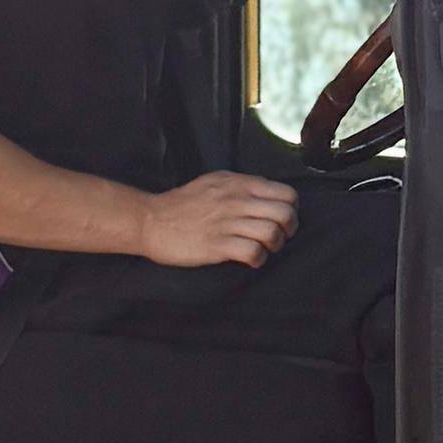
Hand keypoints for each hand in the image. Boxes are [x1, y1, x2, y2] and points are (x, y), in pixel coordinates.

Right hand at [138, 173, 299, 270]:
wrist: (151, 221)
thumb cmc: (183, 203)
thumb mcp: (215, 182)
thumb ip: (242, 186)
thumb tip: (268, 195)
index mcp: (239, 184)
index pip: (287, 193)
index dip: (291, 209)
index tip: (281, 219)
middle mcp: (236, 200)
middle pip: (285, 214)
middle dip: (288, 230)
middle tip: (278, 237)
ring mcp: (227, 222)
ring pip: (272, 233)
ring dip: (274, 246)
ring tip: (264, 249)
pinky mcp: (217, 245)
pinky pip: (253, 252)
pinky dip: (258, 259)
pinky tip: (250, 259)